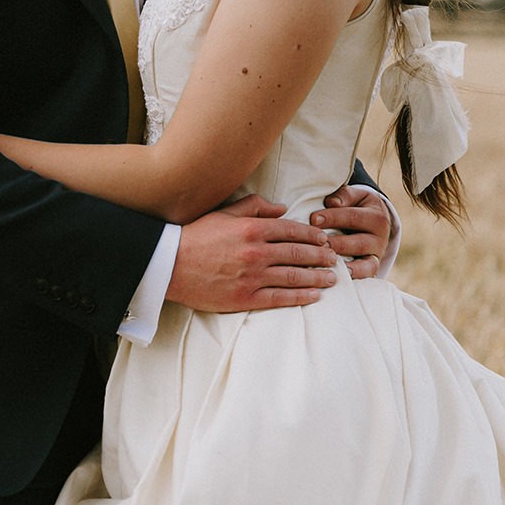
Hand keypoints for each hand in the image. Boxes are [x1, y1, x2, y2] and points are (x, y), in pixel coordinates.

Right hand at [167, 194, 338, 311]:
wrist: (170, 265)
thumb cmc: (196, 236)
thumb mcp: (224, 213)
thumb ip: (255, 206)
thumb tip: (282, 207)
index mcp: (252, 228)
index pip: (292, 230)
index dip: (312, 235)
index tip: (324, 239)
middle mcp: (256, 252)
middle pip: (299, 253)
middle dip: (320, 256)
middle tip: (334, 258)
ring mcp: (252, 276)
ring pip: (294, 276)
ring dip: (317, 277)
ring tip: (331, 278)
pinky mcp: (246, 297)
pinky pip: (280, 298)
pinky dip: (300, 297)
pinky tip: (314, 296)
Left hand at [310, 185, 391, 279]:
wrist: (375, 222)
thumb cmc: (358, 206)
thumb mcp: (355, 196)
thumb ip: (344, 196)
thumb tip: (332, 202)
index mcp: (376, 216)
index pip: (352, 217)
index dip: (333, 217)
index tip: (314, 219)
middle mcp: (381, 237)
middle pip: (357, 242)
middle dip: (336, 242)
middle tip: (318, 243)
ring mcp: (377, 254)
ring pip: (363, 261)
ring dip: (343, 260)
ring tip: (324, 259)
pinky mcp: (373, 266)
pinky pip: (366, 273)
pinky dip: (355, 275)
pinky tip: (338, 275)